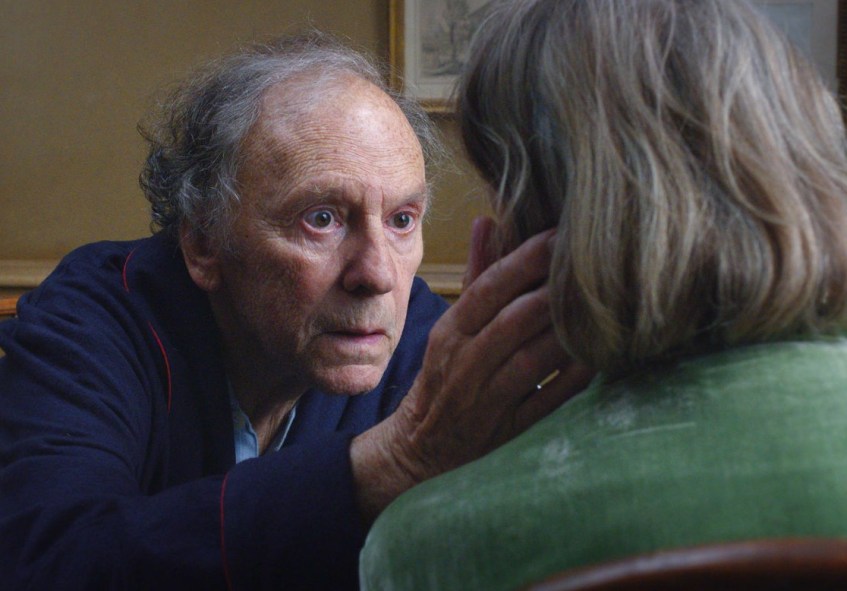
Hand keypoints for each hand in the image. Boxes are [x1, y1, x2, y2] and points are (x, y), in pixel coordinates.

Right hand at [351, 217, 593, 521]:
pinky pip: (545, 401)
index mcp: (450, 331)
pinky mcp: (508, 430)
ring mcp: (486, 400)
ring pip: (531, 360)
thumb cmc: (442, 375)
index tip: (559, 234)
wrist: (420, 446)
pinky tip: (598, 357)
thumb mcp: (451, 325)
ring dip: (567, 333)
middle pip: (513, 320)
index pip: (487, 288)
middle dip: (554, 291)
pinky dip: (572, 378)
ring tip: (602, 306)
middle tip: (593, 264)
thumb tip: (488, 221)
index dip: (524, 260)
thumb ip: (476, 275)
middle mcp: (464, 363)